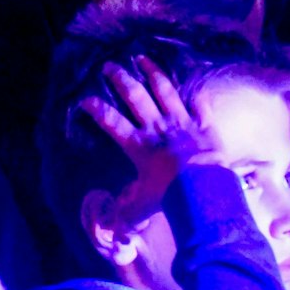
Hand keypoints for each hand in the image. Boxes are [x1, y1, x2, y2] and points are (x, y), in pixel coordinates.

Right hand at [78, 57, 222, 224]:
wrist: (204, 188)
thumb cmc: (170, 196)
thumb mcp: (142, 208)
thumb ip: (126, 214)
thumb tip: (112, 230)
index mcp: (139, 146)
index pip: (111, 123)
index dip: (96, 110)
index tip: (85, 100)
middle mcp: (158, 128)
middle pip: (136, 97)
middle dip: (121, 79)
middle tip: (109, 66)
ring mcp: (182, 123)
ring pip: (165, 91)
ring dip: (153, 73)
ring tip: (143, 59)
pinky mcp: (205, 125)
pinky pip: (200, 106)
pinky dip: (196, 96)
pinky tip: (193, 86)